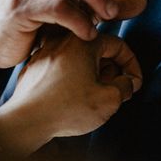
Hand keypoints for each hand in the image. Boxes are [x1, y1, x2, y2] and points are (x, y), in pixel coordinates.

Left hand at [0, 32, 140, 155]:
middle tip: (116, 91)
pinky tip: (75, 98)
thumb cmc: (67, 108)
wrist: (26, 120)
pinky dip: (75, 78)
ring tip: (96, 96)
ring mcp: (46, 53)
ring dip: (94, 75)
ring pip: (80, 59)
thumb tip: (127, 82)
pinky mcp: (35, 67)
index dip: (132, 65)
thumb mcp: (110, 99)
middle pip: (98, 50)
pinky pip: (63, 68)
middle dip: (113, 71)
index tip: (133, 84)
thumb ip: (126, 86)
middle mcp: (62, 40)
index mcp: (83, 42)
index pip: (119, 45)